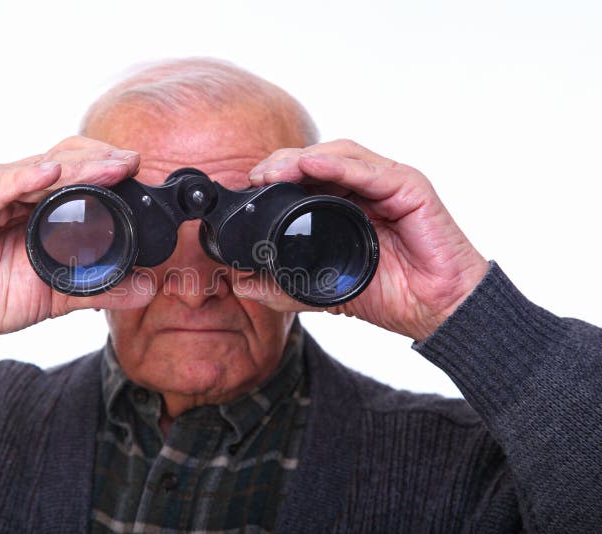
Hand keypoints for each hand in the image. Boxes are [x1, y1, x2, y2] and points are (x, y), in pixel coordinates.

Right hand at [0, 137, 154, 396]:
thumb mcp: (63, 291)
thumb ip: (105, 287)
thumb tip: (148, 288)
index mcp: (34, 199)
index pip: (73, 166)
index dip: (104, 163)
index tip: (136, 167)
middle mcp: (12, 187)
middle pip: (61, 158)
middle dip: (99, 158)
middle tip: (131, 162)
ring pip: (37, 168)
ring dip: (77, 167)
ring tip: (110, 167)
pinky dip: (26, 177)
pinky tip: (51, 173)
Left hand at [242, 139, 488, 340]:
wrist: (435, 311)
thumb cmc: (392, 295)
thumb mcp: (325, 290)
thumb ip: (286, 286)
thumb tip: (242, 285)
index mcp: (347, 204)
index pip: (306, 177)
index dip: (276, 177)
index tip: (248, 188)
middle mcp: (367, 188)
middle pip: (318, 159)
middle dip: (282, 163)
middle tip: (255, 177)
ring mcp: (389, 183)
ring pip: (339, 155)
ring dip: (302, 159)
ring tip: (273, 171)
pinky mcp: (410, 187)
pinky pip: (369, 169)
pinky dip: (337, 165)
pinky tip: (310, 165)